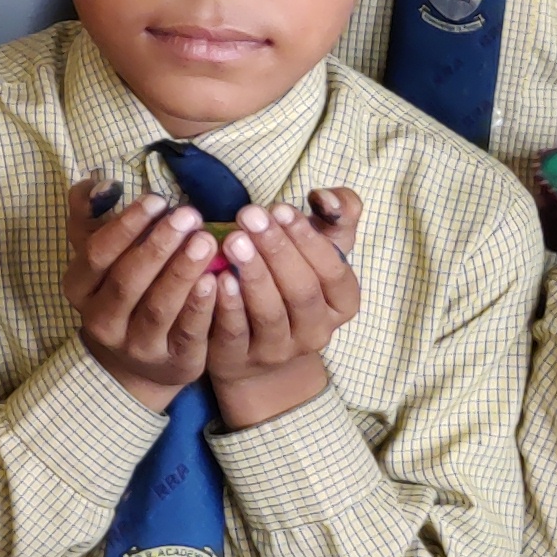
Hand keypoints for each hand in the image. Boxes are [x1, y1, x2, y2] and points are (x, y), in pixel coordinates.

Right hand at [61, 180, 222, 408]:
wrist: (138, 362)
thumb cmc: (122, 292)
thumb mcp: (100, 256)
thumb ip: (93, 215)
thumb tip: (99, 182)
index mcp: (80, 289)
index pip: (97, 255)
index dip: (126, 227)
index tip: (158, 200)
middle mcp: (102, 321)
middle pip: (128, 281)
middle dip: (159, 246)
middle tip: (190, 215)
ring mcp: (137, 346)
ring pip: (159, 308)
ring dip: (183, 271)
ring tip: (208, 240)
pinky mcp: (173, 362)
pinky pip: (189, 332)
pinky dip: (203, 306)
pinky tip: (220, 279)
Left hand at [205, 190, 362, 428]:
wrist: (258, 351)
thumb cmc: (289, 284)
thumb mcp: (318, 251)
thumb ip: (336, 218)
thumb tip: (327, 198)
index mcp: (341, 304)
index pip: (333, 271)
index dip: (308, 239)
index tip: (279, 208)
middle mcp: (317, 331)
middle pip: (302, 291)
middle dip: (277, 250)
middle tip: (249, 215)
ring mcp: (280, 350)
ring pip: (271, 314)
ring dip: (253, 275)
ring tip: (232, 241)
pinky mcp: (242, 359)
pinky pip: (236, 333)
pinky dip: (228, 305)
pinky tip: (215, 277)